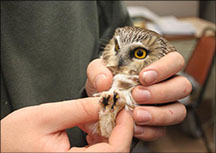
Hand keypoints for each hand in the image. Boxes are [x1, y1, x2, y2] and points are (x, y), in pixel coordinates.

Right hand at [1, 98, 132, 151]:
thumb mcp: (46, 117)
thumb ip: (79, 109)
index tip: (123, 109)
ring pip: (109, 151)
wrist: (1, 148)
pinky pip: (98, 151)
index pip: (114, 151)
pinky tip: (89, 126)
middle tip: (110, 108)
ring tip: (95, 116)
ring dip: (108, 131)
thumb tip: (104, 102)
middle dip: (117, 127)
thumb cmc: (12, 138)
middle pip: (115, 151)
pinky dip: (99, 136)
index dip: (124, 128)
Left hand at [86, 52, 191, 140]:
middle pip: (182, 86)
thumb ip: (98, 71)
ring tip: (137, 114)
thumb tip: (104, 81)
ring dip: (159, 114)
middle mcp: (165, 85)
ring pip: (178, 110)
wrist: (101, 101)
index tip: (144, 77)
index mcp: (156, 67)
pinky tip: (135, 127)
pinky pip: (162, 130)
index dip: (165, 68)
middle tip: (138, 95)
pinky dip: (149, 130)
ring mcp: (164, 106)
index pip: (175, 61)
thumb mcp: (98, 71)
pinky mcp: (157, 124)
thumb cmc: (106, 82)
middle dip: (161, 92)